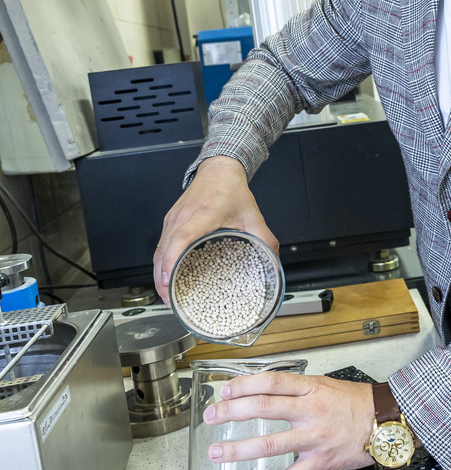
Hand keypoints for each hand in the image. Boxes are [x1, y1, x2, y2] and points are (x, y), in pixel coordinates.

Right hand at [152, 156, 278, 301]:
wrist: (218, 169)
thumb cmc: (231, 190)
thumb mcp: (253, 215)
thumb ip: (265, 239)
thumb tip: (273, 262)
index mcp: (203, 214)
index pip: (181, 238)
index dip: (173, 260)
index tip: (169, 280)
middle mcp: (183, 217)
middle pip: (164, 250)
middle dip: (162, 278)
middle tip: (170, 300)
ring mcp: (173, 219)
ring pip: (159, 250)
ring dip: (159, 274)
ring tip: (168, 295)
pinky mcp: (170, 221)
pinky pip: (161, 244)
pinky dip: (161, 263)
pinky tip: (168, 276)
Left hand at [203, 371, 375, 469]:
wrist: (386, 422)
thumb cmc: (357, 403)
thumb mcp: (326, 384)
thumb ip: (297, 389)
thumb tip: (265, 390)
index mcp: (310, 389)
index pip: (271, 382)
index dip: (244, 385)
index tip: (225, 391)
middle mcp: (310, 412)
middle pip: (263, 408)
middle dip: (232, 413)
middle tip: (211, 417)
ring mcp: (313, 438)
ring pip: (270, 444)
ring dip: (238, 449)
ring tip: (216, 453)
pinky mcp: (319, 462)